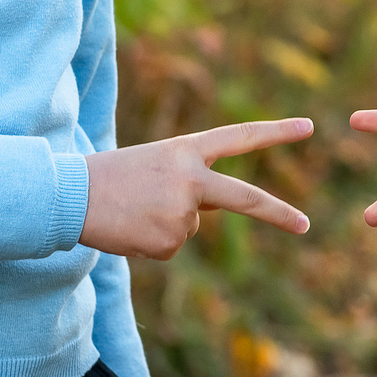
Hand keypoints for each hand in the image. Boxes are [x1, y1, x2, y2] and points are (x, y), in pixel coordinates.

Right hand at [80, 118, 313, 258]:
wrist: (65, 196)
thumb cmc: (109, 178)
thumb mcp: (155, 168)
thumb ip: (190, 185)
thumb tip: (209, 217)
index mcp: (185, 150)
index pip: (239, 137)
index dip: (275, 132)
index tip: (310, 127)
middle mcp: (190, 179)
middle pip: (244, 198)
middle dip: (278, 213)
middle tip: (306, 225)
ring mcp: (182, 211)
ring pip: (190, 229)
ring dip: (163, 227)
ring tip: (132, 211)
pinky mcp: (169, 241)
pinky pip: (170, 248)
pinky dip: (150, 244)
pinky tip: (129, 228)